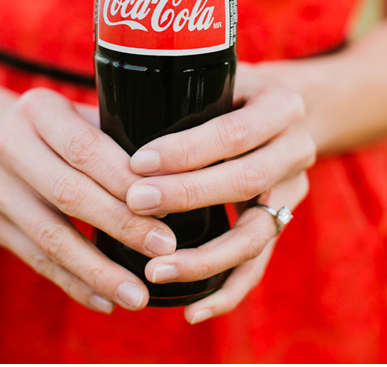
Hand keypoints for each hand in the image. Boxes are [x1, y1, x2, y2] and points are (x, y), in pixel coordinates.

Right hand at [0, 88, 180, 313]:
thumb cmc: (57, 130)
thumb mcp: (81, 115)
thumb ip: (120, 140)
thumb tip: (182, 182)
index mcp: (36, 109)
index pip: (86, 149)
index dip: (125, 183)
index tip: (168, 212)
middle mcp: (5, 143)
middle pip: (68, 192)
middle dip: (120, 226)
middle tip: (164, 252)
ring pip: (49, 235)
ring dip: (97, 270)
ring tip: (137, 295)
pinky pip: (35, 258)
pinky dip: (73, 282)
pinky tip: (105, 300)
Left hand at [124, 67, 315, 322]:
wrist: (273, 108)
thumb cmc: (220, 88)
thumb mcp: (205, 75)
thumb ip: (168, 93)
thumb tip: (90, 117)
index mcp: (281, 103)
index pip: (232, 132)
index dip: (186, 150)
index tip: (137, 163)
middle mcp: (296, 148)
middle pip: (245, 180)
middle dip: (187, 196)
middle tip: (136, 204)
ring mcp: (293, 191)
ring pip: (257, 234)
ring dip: (205, 257)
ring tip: (156, 269)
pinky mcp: (281, 224)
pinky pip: (259, 265)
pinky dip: (228, 290)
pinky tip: (193, 311)